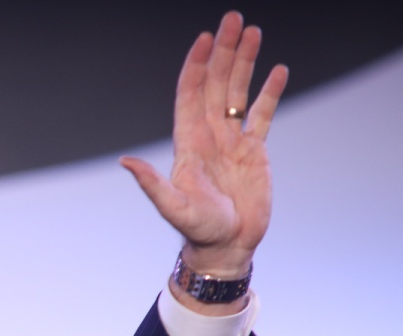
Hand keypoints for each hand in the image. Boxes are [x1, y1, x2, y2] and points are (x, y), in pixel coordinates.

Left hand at [120, 11, 288, 284]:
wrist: (226, 246)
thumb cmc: (199, 230)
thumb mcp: (173, 207)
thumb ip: (151, 184)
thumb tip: (126, 162)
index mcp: (189, 143)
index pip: (191, 94)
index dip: (196, 66)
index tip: (205, 38)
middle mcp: (209, 136)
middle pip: (215, 84)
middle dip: (223, 52)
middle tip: (233, 19)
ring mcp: (232, 141)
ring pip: (237, 92)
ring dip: (244, 63)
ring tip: (253, 32)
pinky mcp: (254, 151)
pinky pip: (262, 114)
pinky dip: (269, 92)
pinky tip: (277, 70)